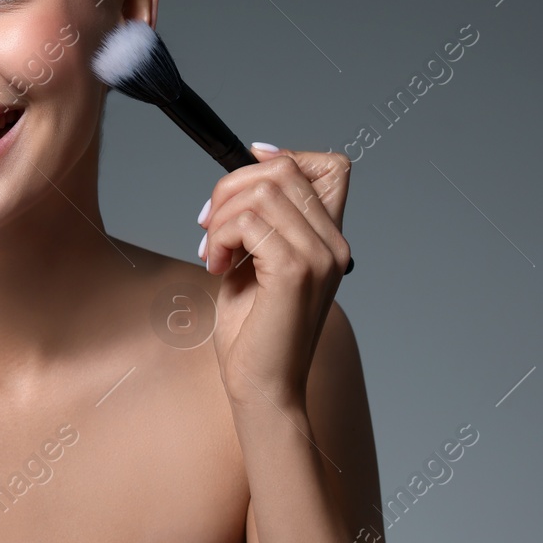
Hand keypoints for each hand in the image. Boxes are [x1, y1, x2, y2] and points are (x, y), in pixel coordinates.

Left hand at [197, 144, 352, 414]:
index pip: (331, 166)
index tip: (247, 170)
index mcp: (329, 238)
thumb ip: (260, 224)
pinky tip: (216, 265)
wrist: (263, 386)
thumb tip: (244, 178)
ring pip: (261, 192)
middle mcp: (333, 243)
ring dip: (222, 217)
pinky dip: (221, 237)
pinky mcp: (295, 271)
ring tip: (213, 252)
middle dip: (230, 187)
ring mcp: (319, 256)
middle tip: (209, 226)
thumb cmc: (255, 331)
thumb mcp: (256, 263)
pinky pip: (249, 223)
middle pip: (283, 170)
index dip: (286, 156)